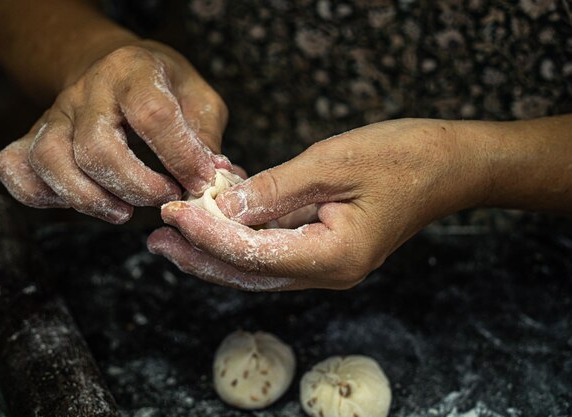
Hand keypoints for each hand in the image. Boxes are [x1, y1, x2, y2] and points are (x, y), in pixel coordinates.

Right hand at [0, 40, 228, 222]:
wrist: (111, 67)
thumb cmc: (161, 86)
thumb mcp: (197, 98)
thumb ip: (205, 138)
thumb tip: (217, 180)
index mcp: (133, 72)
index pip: (153, 115)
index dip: (181, 157)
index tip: (201, 182)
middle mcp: (87, 91)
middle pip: (96, 149)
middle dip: (137, 186)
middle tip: (166, 198)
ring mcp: (54, 114)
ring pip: (51, 162)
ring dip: (91, 199)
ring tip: (125, 211)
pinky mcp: (33, 136)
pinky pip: (14, 169)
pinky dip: (40, 196)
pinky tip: (80, 201)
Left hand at [147, 118, 492, 289]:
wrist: (450, 166)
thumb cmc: (402, 158)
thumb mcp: (333, 163)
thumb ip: (275, 190)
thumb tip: (223, 209)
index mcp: (334, 256)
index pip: (252, 253)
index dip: (207, 233)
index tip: (173, 212)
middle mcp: (329, 273)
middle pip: (249, 273)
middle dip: (200, 256)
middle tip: (157, 239)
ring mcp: (329, 267)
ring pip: (258, 269)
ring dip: (215, 253)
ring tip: (174, 239)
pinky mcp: (328, 252)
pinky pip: (275, 255)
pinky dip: (242, 242)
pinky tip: (219, 226)